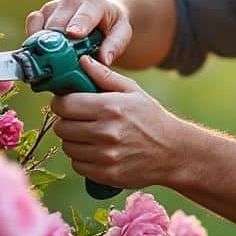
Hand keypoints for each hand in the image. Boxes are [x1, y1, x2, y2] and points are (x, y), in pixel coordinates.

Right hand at [25, 0, 130, 64]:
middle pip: (59, 23)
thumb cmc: (111, 23)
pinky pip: (32, 22)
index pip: (85, 15)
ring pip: (42, 23)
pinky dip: (33, 37)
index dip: (78, 24)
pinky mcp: (43, 11)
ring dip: (42, 43)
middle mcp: (72, 1)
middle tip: (59, 65)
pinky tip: (39, 51)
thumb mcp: (122, 31)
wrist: (98, 7)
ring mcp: (55, 5)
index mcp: (94, 3)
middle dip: (57, 43)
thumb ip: (115, 44)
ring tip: (47, 62)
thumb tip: (104, 60)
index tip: (73, 34)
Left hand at [50, 56, 185, 189]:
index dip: (61, 102)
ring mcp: (106, 156)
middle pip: (62, 127)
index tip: (67, 103)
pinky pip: (77, 165)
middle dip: (66, 121)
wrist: (174, 153)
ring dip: (74, 141)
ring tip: (89, 135)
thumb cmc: (152, 118)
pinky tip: (95, 151)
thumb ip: (104, 76)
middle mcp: (106, 132)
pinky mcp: (107, 175)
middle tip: (78, 120)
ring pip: (68, 147)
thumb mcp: (133, 91)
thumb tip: (82, 61)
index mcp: (110, 107)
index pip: (64, 105)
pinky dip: (82, 159)